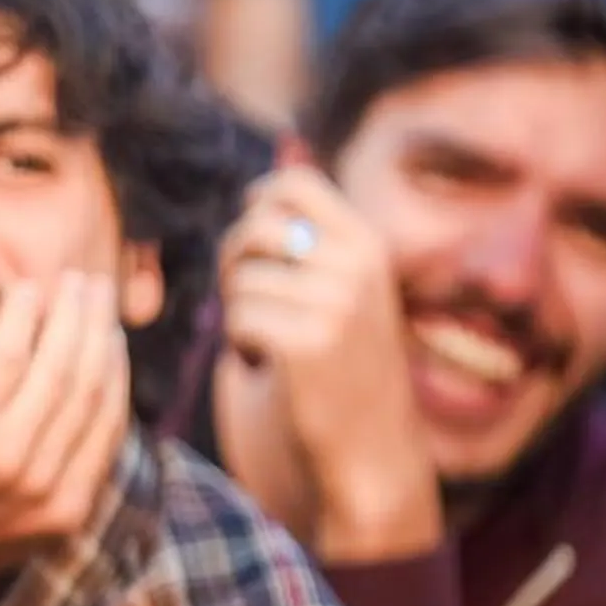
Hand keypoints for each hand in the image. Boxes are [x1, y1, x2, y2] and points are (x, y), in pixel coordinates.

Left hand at [0, 273, 130, 578]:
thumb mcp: (7, 515)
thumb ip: (45, 478)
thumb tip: (74, 421)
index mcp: (64, 512)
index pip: (107, 423)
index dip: (114, 370)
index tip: (108, 332)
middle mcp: (46, 488)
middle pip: (90, 389)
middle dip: (99, 331)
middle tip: (97, 289)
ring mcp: (8, 458)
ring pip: (59, 368)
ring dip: (72, 315)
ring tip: (74, 281)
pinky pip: (8, 357)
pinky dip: (23, 317)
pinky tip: (26, 291)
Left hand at [216, 168, 437, 560]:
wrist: (370, 460)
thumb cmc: (342, 374)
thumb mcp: (339, 287)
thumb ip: (312, 230)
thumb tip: (286, 144)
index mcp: (367, 244)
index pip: (290, 184)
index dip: (254, 212)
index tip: (258, 255)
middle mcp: (357, 263)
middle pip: (251, 226)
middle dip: (235, 266)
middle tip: (255, 308)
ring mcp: (335, 300)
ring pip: (240, 280)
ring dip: (241, 316)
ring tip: (279, 349)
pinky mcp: (307, 340)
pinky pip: (237, 317)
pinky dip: (243, 347)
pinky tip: (277, 372)